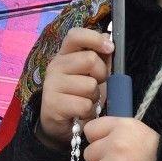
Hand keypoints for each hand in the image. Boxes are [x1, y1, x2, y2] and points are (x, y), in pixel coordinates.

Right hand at [38, 27, 113, 146]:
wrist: (61, 125)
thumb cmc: (79, 96)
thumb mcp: (93, 75)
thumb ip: (100, 57)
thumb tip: (106, 38)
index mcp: (64, 55)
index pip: (75, 35)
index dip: (94, 39)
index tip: (109, 48)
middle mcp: (55, 66)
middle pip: (90, 59)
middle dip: (101, 75)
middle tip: (95, 86)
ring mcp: (52, 85)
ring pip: (89, 85)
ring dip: (94, 97)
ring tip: (86, 101)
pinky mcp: (53, 104)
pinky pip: (84, 104)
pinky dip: (88, 112)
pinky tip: (80, 113)